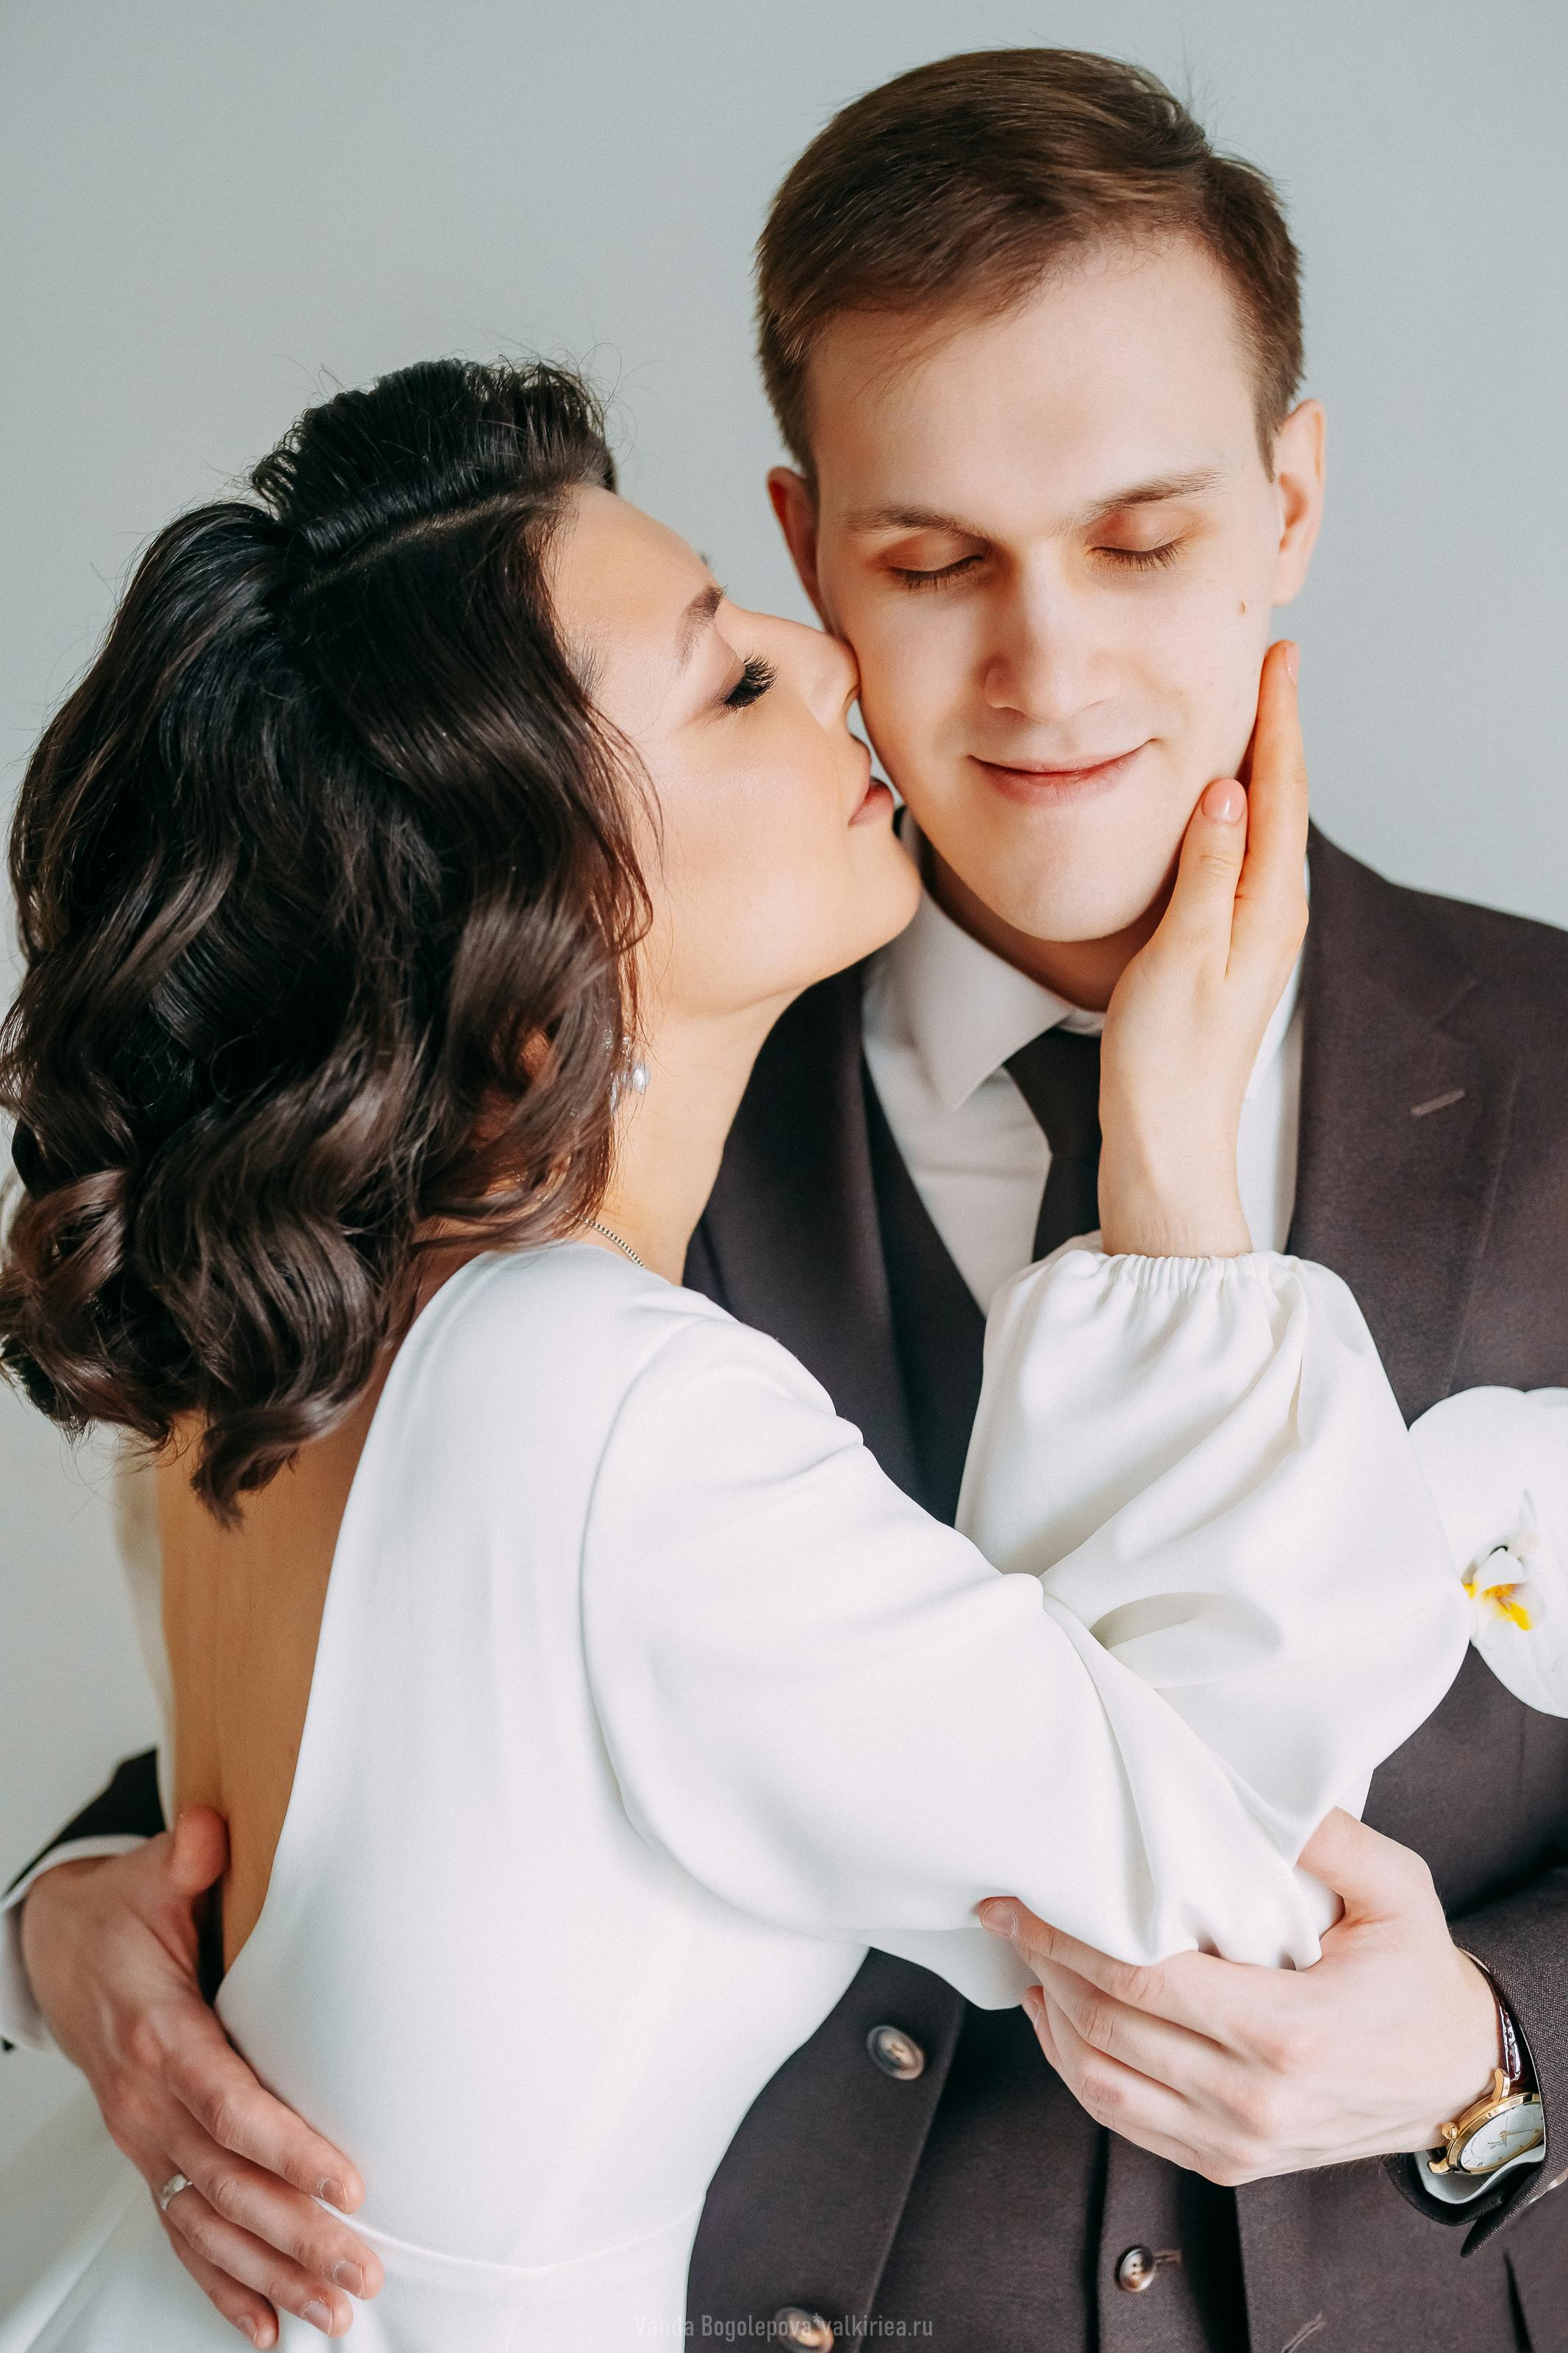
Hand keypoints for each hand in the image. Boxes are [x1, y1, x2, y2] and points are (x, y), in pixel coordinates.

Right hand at [20, 1808, 381, 2342]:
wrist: (54, 1953)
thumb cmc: (117, 1916)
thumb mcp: (147, 1877)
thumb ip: (186, 1859)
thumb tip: (212, 1832)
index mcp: (161, 2036)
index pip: (231, 2105)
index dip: (289, 2148)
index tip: (349, 2182)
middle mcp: (149, 2102)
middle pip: (231, 2182)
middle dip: (300, 2233)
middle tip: (365, 2270)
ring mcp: (145, 2140)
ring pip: (212, 2222)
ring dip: (274, 2273)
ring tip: (336, 2312)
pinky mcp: (148, 2157)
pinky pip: (183, 2233)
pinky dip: (223, 2286)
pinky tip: (268, 2328)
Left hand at [980, 1810, 1500, 2183]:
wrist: (1457, 2077)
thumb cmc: (1421, 1976)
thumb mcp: (1399, 1890)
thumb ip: (1329, 1838)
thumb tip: (1248, 1790)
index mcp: (1288, 2029)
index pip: (1140, 1980)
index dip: (1066, 1938)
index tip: (1016, 1899)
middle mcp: (1255, 2098)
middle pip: (1110, 2029)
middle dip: (1046, 1966)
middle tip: (1009, 1915)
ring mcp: (1240, 2141)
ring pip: (1105, 2088)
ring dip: (1051, 2024)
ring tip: (1028, 1964)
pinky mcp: (1229, 2164)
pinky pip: (1129, 2126)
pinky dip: (1080, 2075)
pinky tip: (1061, 2026)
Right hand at [1098, 640, 1308, 1257]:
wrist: (1167, 1140)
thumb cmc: (1167, 1061)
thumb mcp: (1182, 953)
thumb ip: (1207, 868)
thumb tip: (1225, 791)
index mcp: (1269, 908)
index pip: (1281, 791)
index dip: (1279, 721)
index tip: (1279, 658)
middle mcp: (1272, 915)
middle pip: (1281, 802)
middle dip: (1275, 731)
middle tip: (1269, 665)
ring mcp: (1251, 935)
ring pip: (1261, 829)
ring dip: (1255, 769)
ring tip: (1245, 715)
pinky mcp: (1225, 953)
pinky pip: (1238, 860)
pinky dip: (1233, 817)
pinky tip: (1215, 807)